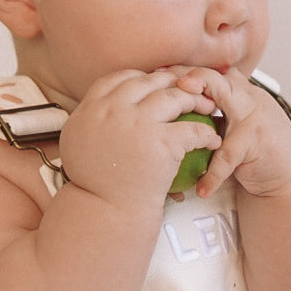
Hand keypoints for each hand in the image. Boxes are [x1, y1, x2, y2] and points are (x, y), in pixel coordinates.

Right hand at [58, 70, 220, 209]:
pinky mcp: (161, 142)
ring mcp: (137, 123)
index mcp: (91, 108)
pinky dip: (207, 133)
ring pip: (173, 97)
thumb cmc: (94, 185)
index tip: (155, 86)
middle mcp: (112, 110)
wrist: (105, 211)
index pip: (120, 78)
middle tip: (190, 90)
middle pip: (149, 82)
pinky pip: (192, 128)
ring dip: (194, 99)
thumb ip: (92, 119)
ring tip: (208, 107)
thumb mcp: (77, 144)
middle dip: (173, 83)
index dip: (141, 78)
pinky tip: (213, 139)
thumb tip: (104, 105)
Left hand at [172, 67, 290, 197]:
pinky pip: (228, 155)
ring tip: (176, 122)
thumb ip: (215, 114)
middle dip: (187, 77)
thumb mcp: (235, 128)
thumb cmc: (256, 155)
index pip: (210, 72)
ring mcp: (256, 116)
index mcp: (242, 92)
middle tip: (161, 84)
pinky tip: (201, 188)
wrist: (288, 179)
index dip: (184, 71)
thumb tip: (172, 110)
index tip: (157, 75)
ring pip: (223, 99)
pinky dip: (213, 174)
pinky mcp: (258, 141)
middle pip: (215, 77)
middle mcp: (250, 97)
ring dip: (196, 107)